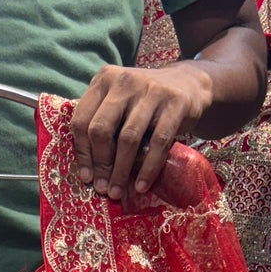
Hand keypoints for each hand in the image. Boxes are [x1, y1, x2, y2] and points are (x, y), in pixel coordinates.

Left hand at [70, 64, 216, 201]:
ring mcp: (151, 90)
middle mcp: (124, 82)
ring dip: (120, 171)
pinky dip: (147, 169)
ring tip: (117, 192)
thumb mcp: (119, 101)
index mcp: (104, 80)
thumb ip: (101, 121)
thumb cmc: (144, 102)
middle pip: (101, 129)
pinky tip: (141, 186)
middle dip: (100, 164)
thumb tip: (87, 170)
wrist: (189, 85)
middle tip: (102, 188)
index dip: (82, 153)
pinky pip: (157, 143)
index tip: (86, 177)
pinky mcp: (175, 103)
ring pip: (128, 138)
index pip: (82, 120)